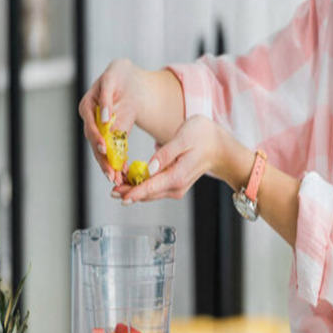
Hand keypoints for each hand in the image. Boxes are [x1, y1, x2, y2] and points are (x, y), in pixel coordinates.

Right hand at [78, 58, 143, 184]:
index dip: (97, 138)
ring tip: (116, 180)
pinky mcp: (109, 136)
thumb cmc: (119, 76)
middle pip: (94, 143)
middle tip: (111, 174)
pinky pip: (111, 151)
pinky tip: (121, 175)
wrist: (129, 81)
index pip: (90, 125)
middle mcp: (90, 120)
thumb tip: (104, 118)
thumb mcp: (112, 81)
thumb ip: (106, 99)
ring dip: (108, 166)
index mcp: (87, 106)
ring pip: (101, 151)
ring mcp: (99, 130)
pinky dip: (116, 163)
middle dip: (103, 160)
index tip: (105, 148)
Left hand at [113, 115, 240, 204]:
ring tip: (117, 185)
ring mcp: (175, 188)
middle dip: (129, 192)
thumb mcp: (183, 138)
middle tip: (112, 189)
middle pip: (148, 194)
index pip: (151, 187)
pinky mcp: (174, 185)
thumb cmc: (204, 137)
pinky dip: (143, 185)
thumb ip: (165, 154)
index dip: (133, 191)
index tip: (119, 195)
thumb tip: (149, 168)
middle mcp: (176, 187)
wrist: (220, 148)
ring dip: (134, 190)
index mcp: (177, 176)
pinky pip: (155, 188)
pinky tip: (131, 180)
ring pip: (150, 193)